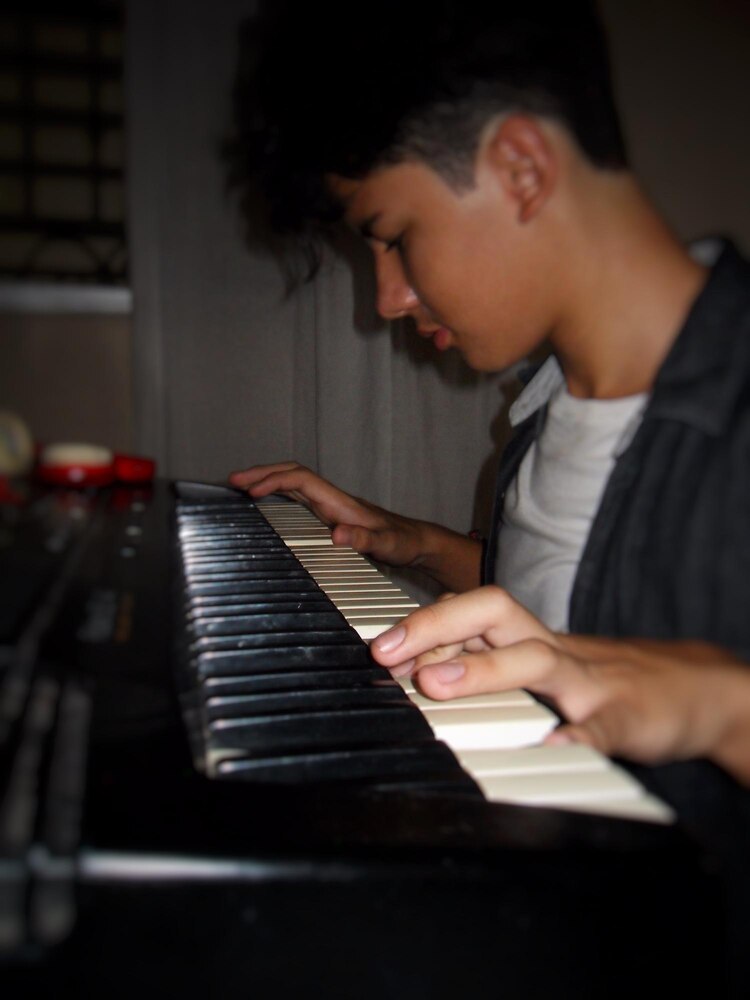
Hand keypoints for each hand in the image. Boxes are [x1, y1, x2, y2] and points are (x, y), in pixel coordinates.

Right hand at [229, 461, 482, 589]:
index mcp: (340, 502)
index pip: (301, 481)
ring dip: (266, 480)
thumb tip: (339, 535)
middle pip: (291, 474)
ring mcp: (329, 505)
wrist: (416, 541)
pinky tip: (263, 501)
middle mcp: (332, 499)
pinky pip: (296, 496)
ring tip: (238, 486)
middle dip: (261, 473)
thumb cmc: (402, 542)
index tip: (250, 491)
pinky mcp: (328, 514)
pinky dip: (276, 493)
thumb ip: (365, 540)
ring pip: (292, 483)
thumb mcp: (387, 545)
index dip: (274, 481)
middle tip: (232, 480)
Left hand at [370, 586, 749, 783]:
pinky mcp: (623, 719)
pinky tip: (547, 747)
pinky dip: (572, 736)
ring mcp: (588, 682)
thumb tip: (414, 672)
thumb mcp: (539, 665)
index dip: (423, 621)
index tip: (376, 645)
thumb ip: (486, 663)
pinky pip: (596, 726)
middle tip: (387, 654)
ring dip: (484, 668)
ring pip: (537, 659)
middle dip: (436, 626)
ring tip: (437, 685)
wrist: (690, 689)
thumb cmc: (600, 678)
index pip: (471, 609)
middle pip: (495, 614)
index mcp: (529, 638)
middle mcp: (553, 650)